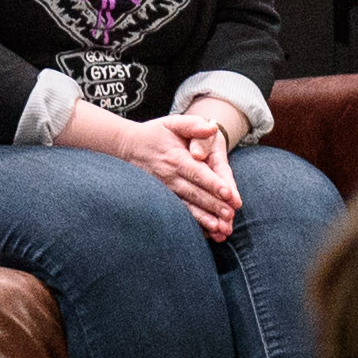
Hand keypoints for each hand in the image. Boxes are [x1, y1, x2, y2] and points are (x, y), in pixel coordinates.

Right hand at [62, 100, 241, 238]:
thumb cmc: (155, 134)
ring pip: (187, 208)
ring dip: (204, 220)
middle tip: (230, 216)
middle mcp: (170, 177)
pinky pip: (180, 213)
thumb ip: (194, 125)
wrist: (127, 147)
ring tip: (219, 230)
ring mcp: (165, 190)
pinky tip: (206, 234)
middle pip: (195, 193)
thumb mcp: (173, 123)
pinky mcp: (163, 199)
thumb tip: (213, 127)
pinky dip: (193, 224)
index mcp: (176, 158)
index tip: (228, 193)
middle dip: (213, 206)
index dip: (212, 183)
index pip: (197, 172)